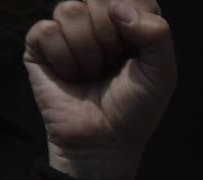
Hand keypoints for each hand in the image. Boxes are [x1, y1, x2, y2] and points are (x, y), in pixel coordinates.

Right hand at [24, 0, 177, 179]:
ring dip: (87, 52)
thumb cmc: (135, 108)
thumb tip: (116, 5)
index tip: (136, 53)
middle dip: (109, 38)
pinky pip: (47, 30)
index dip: (133, 23)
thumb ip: (156, 32)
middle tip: (112, 66)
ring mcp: (66, 29)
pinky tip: (70, 77)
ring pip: (70, 9)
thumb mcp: (163, 72)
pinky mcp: (39, 44)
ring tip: (91, 74)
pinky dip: (63, 60)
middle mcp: (97, 18)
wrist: (105, 143)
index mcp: (128, 18)